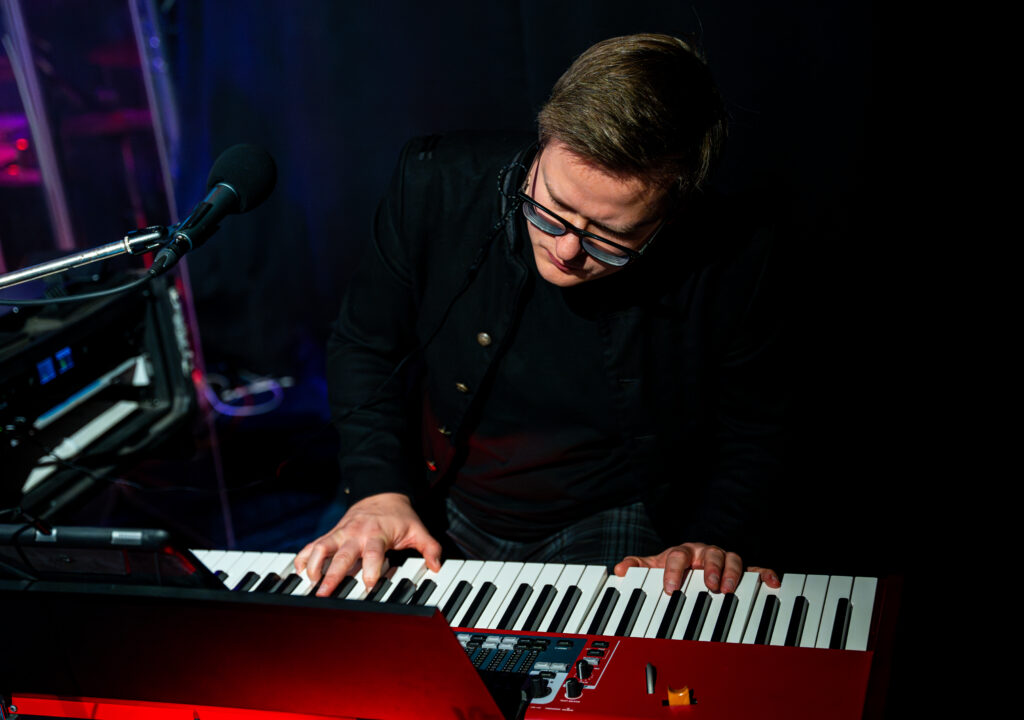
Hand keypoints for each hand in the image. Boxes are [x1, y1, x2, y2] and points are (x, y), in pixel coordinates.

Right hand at [294, 492, 441, 596]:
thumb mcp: (418, 529)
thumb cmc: (399, 515)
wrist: (381, 492)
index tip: (367, 585)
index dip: (370, 569)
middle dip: (332, 574)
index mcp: (377, 534)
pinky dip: (304, 556)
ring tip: (308, 583)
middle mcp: (356, 533)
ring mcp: (341, 533)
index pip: (372, 553)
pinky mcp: (332, 533)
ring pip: (322, 547)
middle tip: (324, 593)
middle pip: (342, 555)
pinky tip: (298, 570)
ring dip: (313, 565)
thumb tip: (438, 567)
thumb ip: (430, 548)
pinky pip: (314, 544)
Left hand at [614, 542, 779, 594]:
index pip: (677, 555)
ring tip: (730, 587)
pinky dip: (764, 573)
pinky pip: (755, 568)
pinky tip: (771, 581)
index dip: (674, 570)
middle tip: (708, 585)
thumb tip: (618, 569)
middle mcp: (704, 553)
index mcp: (682, 552)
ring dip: (732, 572)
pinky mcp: (741, 569)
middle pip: (709, 554)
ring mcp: (723, 559)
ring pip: (731, 558)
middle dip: (709, 569)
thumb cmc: (674, 564)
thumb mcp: (654, 567)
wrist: (693, 560)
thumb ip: (637, 567)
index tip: (671, 587)